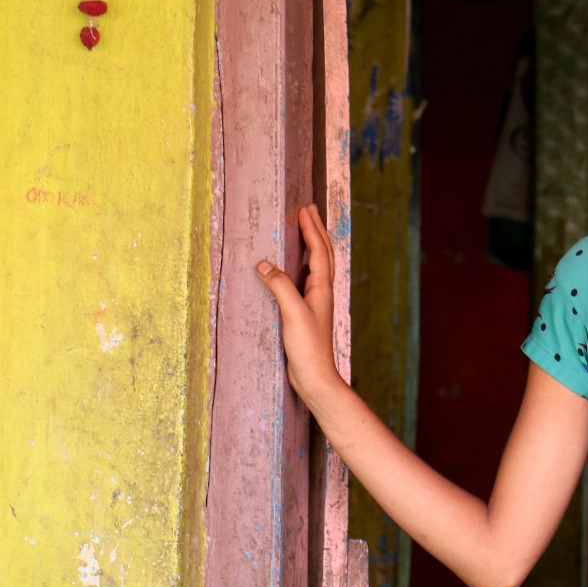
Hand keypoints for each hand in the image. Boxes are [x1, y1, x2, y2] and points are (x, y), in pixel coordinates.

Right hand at [257, 203, 343, 406]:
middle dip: (316, 230)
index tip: (305, 209)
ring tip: (306, 229)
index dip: (311, 229)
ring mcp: (316, 302)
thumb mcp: (293, 314)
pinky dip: (303, 265)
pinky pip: (307, 279)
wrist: (315, 377)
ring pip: (317, 265)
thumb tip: (264, 264)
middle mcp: (322, 293)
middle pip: (323, 254)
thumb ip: (280, 287)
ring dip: (312, 244)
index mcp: (322, 289)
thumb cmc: (308, 349)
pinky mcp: (307, 313)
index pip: (318, 251)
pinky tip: (296, 267)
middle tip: (309, 210)